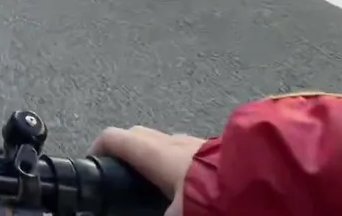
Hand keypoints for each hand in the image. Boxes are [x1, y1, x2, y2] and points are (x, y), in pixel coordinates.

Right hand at [89, 126, 205, 215]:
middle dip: (124, 150)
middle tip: (120, 173)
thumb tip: (137, 213)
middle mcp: (169, 141)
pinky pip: (184, 149)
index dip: (96, 149)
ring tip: (151, 178)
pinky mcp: (213, 148)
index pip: (112, 138)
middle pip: (136, 135)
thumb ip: (148, 212)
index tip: (92, 163)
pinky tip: (180, 180)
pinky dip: (174, 160)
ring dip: (151, 154)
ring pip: (162, 140)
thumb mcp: (172, 214)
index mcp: (152, 152)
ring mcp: (192, 141)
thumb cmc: (204, 193)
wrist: (249, 185)